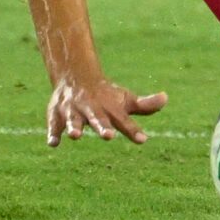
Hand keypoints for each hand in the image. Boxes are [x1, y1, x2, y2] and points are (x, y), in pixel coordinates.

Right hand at [46, 72, 166, 145]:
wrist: (76, 77)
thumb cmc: (106, 95)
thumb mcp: (125, 100)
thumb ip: (145, 105)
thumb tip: (166, 98)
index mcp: (110, 109)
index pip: (124, 121)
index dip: (133, 130)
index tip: (143, 140)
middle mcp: (92, 109)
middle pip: (98, 119)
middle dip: (102, 127)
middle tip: (108, 136)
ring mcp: (74, 111)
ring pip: (74, 119)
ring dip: (74, 127)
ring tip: (75, 135)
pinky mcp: (57, 114)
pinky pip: (53, 124)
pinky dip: (53, 133)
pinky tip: (53, 143)